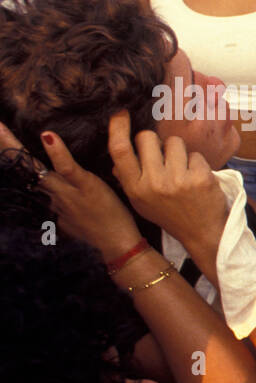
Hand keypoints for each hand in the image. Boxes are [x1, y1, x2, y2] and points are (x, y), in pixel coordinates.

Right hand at [0, 118, 141, 259]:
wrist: (117, 246)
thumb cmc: (99, 232)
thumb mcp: (73, 221)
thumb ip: (64, 204)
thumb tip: (57, 197)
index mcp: (50, 200)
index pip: (26, 175)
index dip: (11, 159)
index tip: (0, 138)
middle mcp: (52, 195)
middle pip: (22, 169)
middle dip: (5, 148)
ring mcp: (67, 191)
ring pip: (36, 167)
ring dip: (13, 146)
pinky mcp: (86, 187)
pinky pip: (67, 168)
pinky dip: (57, 152)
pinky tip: (48, 136)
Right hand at [107, 111, 226, 254]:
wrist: (203, 234)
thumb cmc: (171, 215)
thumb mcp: (142, 202)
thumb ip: (128, 179)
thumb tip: (117, 156)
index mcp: (135, 189)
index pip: (120, 150)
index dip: (118, 127)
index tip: (121, 112)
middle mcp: (153, 184)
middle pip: (147, 138)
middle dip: (156, 141)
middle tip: (165, 157)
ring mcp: (178, 181)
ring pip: (174, 141)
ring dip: (179, 151)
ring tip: (183, 170)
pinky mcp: (200, 178)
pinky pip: (195, 154)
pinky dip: (197, 163)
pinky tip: (198, 179)